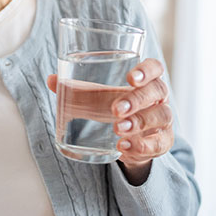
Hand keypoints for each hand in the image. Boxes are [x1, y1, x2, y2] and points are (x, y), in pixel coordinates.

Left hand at [46, 58, 173, 184]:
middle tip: (115, 109)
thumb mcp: (96, 99)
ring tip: (118, 129)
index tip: (130, 78)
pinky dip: (142, 145)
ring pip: (162, 116)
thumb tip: (52, 79)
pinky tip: (124, 147)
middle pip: (158, 91)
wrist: (128, 141)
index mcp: (145, 80)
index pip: (155, 68)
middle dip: (137, 99)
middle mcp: (159, 98)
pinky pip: (159, 143)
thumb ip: (76, 90)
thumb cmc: (113, 109)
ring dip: (140, 122)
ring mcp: (163, 120)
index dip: (146, 70)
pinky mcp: (162, 142)